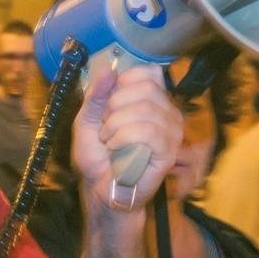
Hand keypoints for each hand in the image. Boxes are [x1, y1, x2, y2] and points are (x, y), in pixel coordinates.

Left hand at [72, 63, 181, 211]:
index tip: (107, 104)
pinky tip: (115, 147)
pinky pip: (149, 132)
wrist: (100, 188)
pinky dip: (124, 137)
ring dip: (115, 124)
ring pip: (146, 109)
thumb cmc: (98, 155)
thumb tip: (109, 69)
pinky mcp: (168, 152)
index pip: (148, 73)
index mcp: (151, 100)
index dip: (123, 83)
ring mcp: (171, 133)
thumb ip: (96, 95)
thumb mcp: (87, 119)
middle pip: (146, 88)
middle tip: (105, 126)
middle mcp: (167, 113)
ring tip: (108, 140)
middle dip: (115, 105)